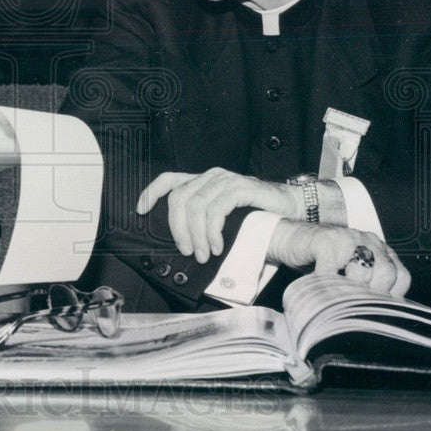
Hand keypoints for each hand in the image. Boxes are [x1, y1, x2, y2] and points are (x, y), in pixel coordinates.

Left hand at [137, 168, 302, 263]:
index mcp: (202, 182)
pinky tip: (218, 245)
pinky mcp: (240, 187)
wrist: (290, 206)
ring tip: (205, 253)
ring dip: (197, 235)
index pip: (169, 180)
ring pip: (196, 206)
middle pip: (179, 199)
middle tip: (188, 250)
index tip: (140, 210)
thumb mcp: (223, 217)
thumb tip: (183, 245)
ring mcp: (225, 180)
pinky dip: (213, 231)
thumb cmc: (256, 215)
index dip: (151, 193)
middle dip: (178, 229)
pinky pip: (216, 209)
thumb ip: (203, 222)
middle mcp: (210, 177)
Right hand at [267, 220, 410, 296]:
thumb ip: (367, 283)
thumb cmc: (322, 259)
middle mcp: (367, 241)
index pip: (401, 275)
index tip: (379, 309)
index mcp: (378, 248)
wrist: (291, 238)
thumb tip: (379, 314)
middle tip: (358, 305)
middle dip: (374, 294)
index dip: (393, 296)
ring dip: (350, 289)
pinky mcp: (324, 241)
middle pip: (387, 271)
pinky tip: (321, 290)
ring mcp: (346, 238)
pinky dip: (326, 284)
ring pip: (362, 269)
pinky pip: (331, 269)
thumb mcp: (350, 270)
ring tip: (339, 298)